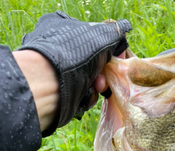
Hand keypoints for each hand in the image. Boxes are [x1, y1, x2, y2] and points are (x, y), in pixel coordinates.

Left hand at [18, 11, 131, 135]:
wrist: (49, 87)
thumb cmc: (73, 55)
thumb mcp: (101, 35)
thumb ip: (115, 33)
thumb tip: (125, 29)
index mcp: (62, 28)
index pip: (93, 38)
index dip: (108, 50)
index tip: (117, 60)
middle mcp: (58, 49)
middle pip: (93, 63)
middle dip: (102, 73)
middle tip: (102, 80)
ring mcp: (57, 73)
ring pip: (89, 81)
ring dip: (95, 87)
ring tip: (93, 88)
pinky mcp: (60, 94)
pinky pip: (82, 95)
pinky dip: (86, 97)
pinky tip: (82, 96)